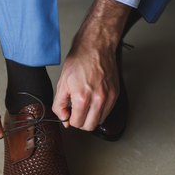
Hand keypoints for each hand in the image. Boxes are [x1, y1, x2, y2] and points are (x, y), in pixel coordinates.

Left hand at [52, 0, 129, 130]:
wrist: (96, 47)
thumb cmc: (79, 61)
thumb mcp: (62, 83)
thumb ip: (59, 105)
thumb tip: (64, 119)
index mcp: (82, 97)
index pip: (77, 123)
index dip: (70, 120)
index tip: (69, 113)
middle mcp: (98, 99)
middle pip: (89, 126)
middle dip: (81, 122)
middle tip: (77, 112)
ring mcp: (109, 97)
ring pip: (99, 121)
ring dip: (91, 117)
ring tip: (85, 105)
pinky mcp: (115, 94)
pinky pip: (107, 112)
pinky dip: (100, 111)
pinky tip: (93, 101)